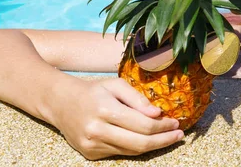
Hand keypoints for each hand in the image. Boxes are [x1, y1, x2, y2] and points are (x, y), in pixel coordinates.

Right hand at [48, 77, 183, 159]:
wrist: (61, 103)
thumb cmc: (94, 90)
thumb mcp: (116, 85)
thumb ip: (137, 99)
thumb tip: (157, 113)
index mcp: (105, 110)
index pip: (143, 125)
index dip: (164, 127)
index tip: (177, 123)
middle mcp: (97, 130)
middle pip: (140, 143)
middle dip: (164, 140)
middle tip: (179, 135)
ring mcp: (92, 145)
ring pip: (131, 151)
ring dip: (153, 145)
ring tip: (168, 137)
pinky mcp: (90, 154)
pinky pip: (120, 153)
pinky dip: (136, 147)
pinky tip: (147, 139)